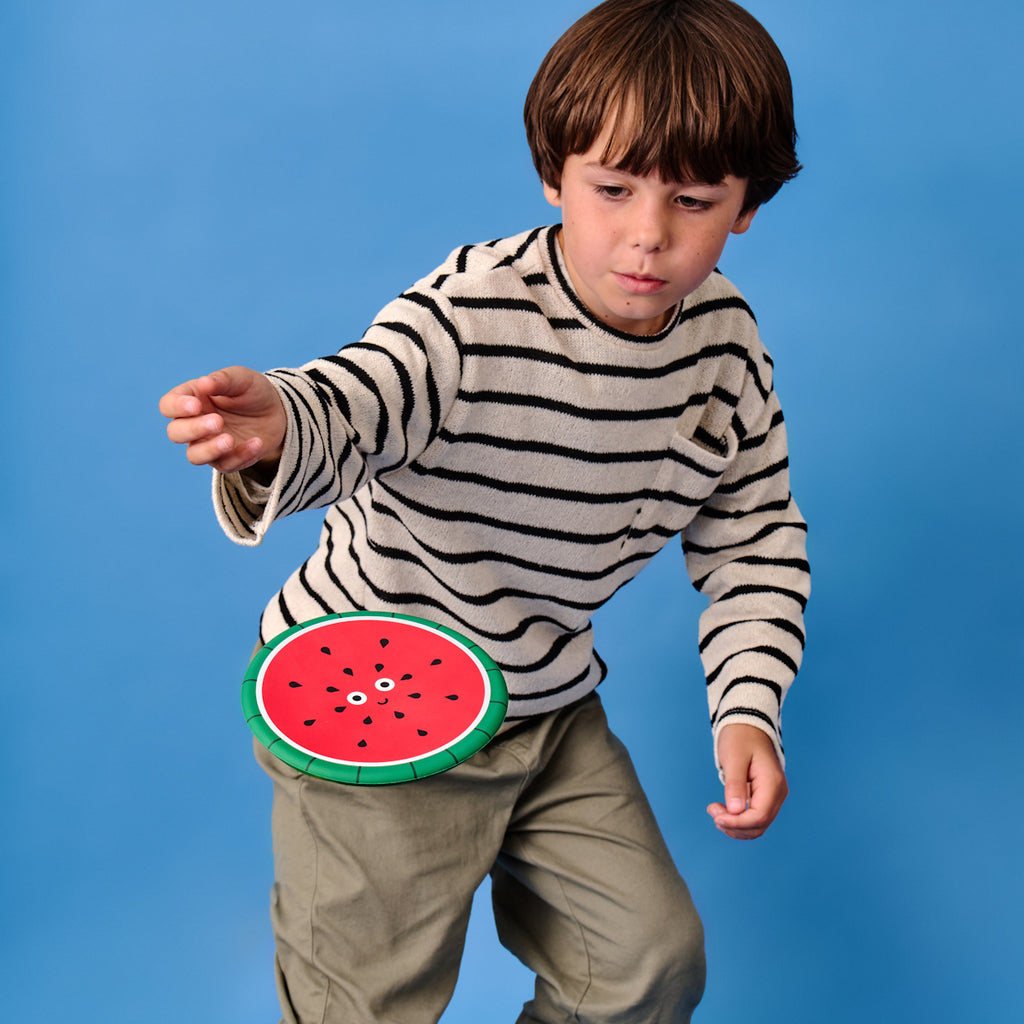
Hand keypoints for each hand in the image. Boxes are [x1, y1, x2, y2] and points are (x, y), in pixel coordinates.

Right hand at [159, 366, 286, 473]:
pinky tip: (257, 442)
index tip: (196, 405)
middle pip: (175, 433)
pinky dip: (241, 455)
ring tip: (230, 440)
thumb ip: (223, 380)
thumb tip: (203, 382)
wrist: (277, 411)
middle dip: (194, 429)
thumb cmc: (252, 391)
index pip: (168, 405)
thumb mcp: (242, 379)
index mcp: (191, 399)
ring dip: (209, 450)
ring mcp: (208, 444)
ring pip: (194, 456)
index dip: (176, 407)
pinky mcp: (227, 459)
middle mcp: (193, 424)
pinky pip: (226, 465)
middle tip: (218, 421)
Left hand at [706, 723, 787, 839]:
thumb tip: (735, 811)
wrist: (747, 726)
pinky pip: (754, 817)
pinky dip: (738, 820)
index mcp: (772, 783)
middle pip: (759, 825)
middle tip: (712, 811)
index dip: (737, 823)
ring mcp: (773, 796)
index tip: (716, 816)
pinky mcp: (764, 797)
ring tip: (716, 811)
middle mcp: (777, 793)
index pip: (759, 817)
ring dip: (735, 826)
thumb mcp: (734, 758)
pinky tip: (724, 811)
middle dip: (734, 825)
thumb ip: (735, 784)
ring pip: (757, 826)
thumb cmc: (740, 737)